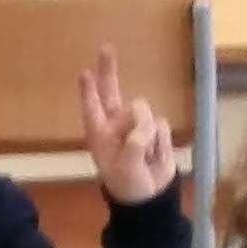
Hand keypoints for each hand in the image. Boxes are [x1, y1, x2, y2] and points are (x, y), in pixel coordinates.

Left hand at [77, 48, 180, 204]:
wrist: (150, 199)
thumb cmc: (128, 185)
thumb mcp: (126, 167)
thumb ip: (134, 143)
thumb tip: (146, 123)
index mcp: (100, 135)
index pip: (92, 108)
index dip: (89, 91)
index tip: (84, 73)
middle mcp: (116, 125)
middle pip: (112, 91)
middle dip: (109, 70)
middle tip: (106, 48)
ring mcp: (136, 126)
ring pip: (144, 112)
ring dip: (147, 134)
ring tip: (145, 157)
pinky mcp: (156, 131)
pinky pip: (161, 124)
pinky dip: (161, 140)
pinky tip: (156, 155)